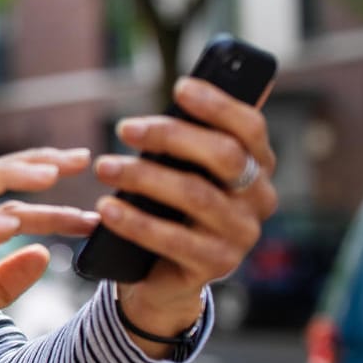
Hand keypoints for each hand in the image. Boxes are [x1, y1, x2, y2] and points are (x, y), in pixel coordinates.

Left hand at [93, 78, 279, 337]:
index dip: (218, 105)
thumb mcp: (182, 170)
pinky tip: (107, 209)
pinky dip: (135, 222)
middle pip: (224, 156)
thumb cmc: (170, 208)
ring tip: (104, 167)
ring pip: (196, 195)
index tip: (179, 87)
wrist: (161, 274)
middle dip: (171, 136)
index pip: (250, 128)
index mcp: (257, 167)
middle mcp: (259, 199)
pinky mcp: (217, 265)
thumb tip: (183, 91)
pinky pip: (174, 240)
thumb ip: (188, 141)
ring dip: (144, 176)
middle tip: (125, 128)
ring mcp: (242, 235)